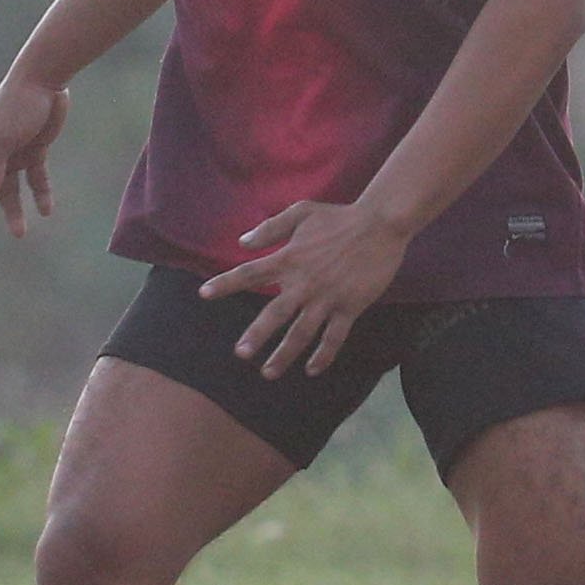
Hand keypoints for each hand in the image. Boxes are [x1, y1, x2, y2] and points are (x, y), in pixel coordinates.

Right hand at [0, 75, 67, 242]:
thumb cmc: (17, 105)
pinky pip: (35, 178)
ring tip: (20, 233)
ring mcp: (11, 152)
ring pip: (8, 189)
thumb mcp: (1, 139)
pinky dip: (39, 193)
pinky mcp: (33, 150)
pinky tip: (46, 211)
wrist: (46, 81)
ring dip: (12, 210)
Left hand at [201, 198, 409, 375]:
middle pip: (275, 314)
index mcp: (290, 258)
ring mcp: (327, 297)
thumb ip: (271, 227)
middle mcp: (305, 282)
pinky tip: (312, 369)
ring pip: (302, 333)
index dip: (226, 283)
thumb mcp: (302, 212)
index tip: (204, 294)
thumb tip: (242, 241)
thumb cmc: (340, 217)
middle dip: (256, 335)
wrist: (380, 225)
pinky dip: (323, 355)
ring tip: (269, 372)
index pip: (251, 273)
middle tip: (241, 354)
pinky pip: (334, 337)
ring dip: (285, 355)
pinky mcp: (350, 307)